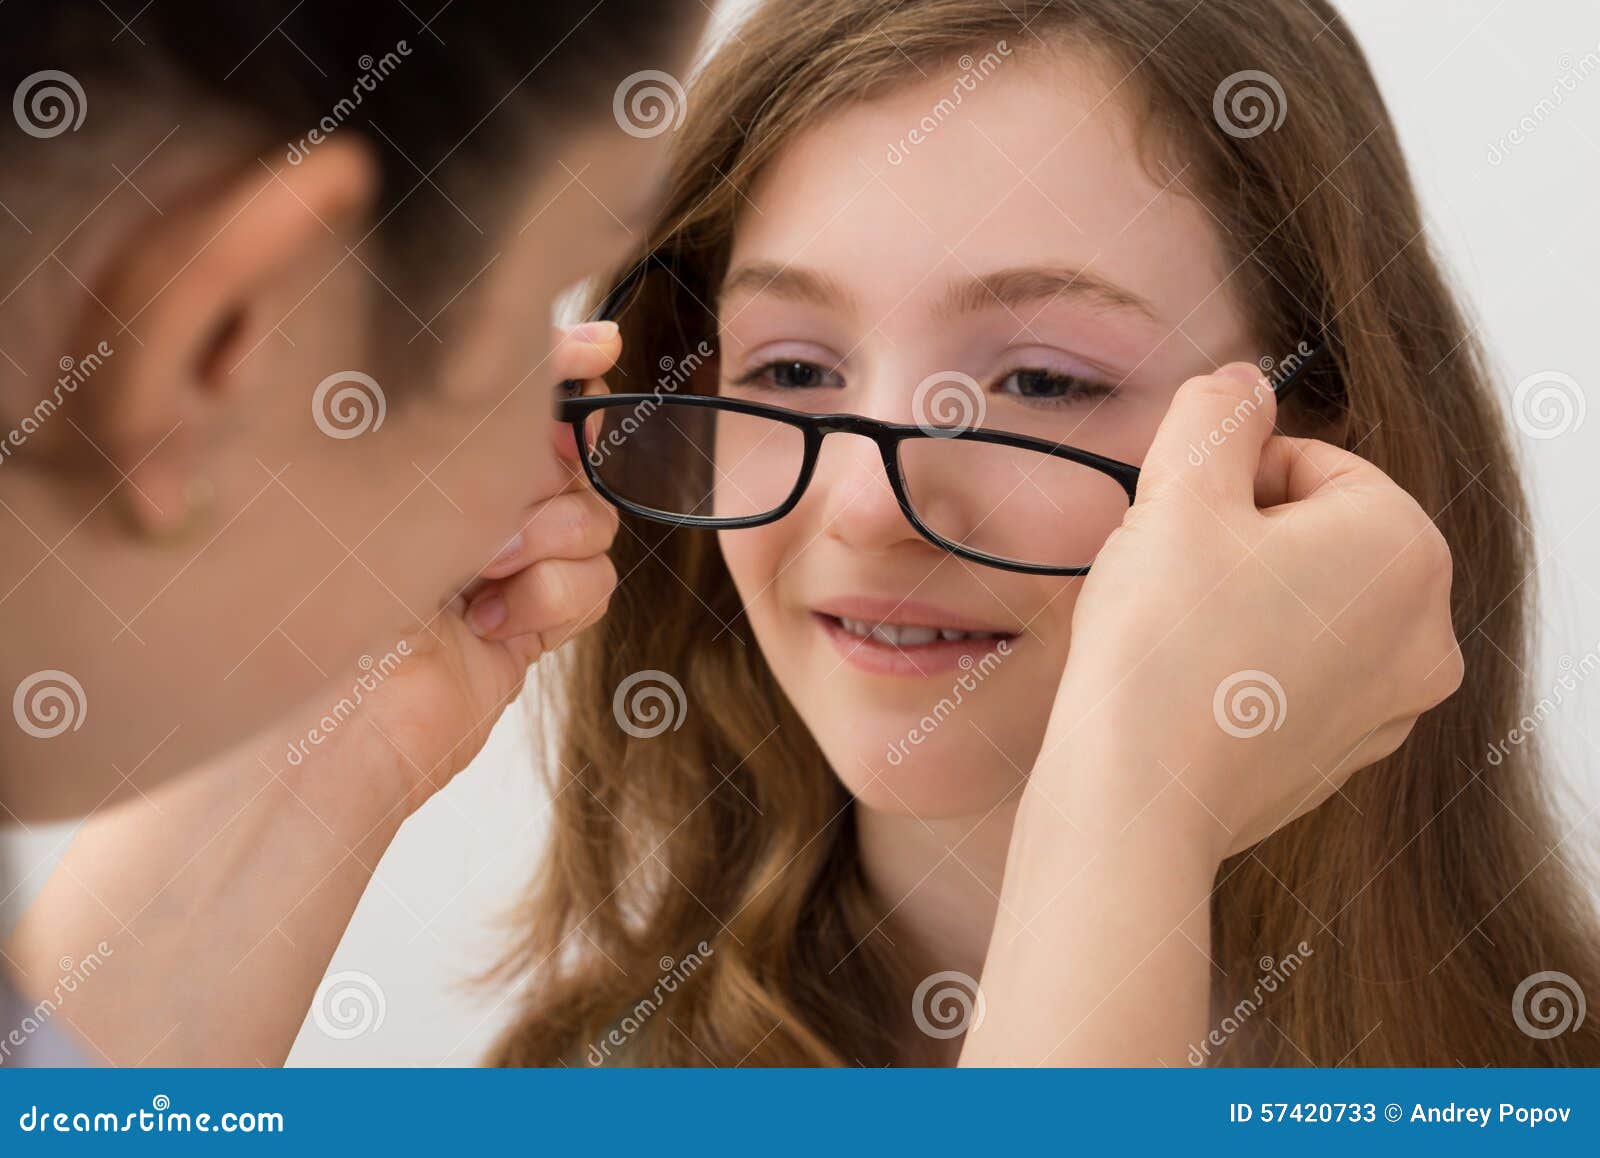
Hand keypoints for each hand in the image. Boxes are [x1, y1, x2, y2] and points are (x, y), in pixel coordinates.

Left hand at [351, 322, 621, 810]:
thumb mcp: (385, 482)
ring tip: (482, 572)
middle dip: (547, 473)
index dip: (562, 364)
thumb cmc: (322, 599)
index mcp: (417, 456)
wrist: (326, 728)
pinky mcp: (529, 625)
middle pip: (568, 454)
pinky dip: (550, 598)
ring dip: (548, 540)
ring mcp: (503, 567)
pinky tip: (490, 621)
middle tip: (494, 511)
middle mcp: (463, 505)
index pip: (509, 394)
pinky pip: (591, 584)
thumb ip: (466, 429)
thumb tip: (545, 376)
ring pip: (590, 519)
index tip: (600, 350)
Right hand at [1030, 362, 1462, 863]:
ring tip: (1176, 633)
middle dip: (1236, 539)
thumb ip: (1218, 412)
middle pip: (1313, 534)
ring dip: (1239, 599)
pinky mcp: (1344, 755)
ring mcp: (1391, 704)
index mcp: (1406, 549)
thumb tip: (1242, 384)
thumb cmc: (1162, 648)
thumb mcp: (1179, 491)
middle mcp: (1425, 631)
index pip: (1310, 463)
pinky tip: (1191, 683)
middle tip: (1171, 578)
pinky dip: (1246, 664)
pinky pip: (1295, 674)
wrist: (1136, 801)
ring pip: (1303, 604)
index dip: (1225, 480)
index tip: (1177, 524)